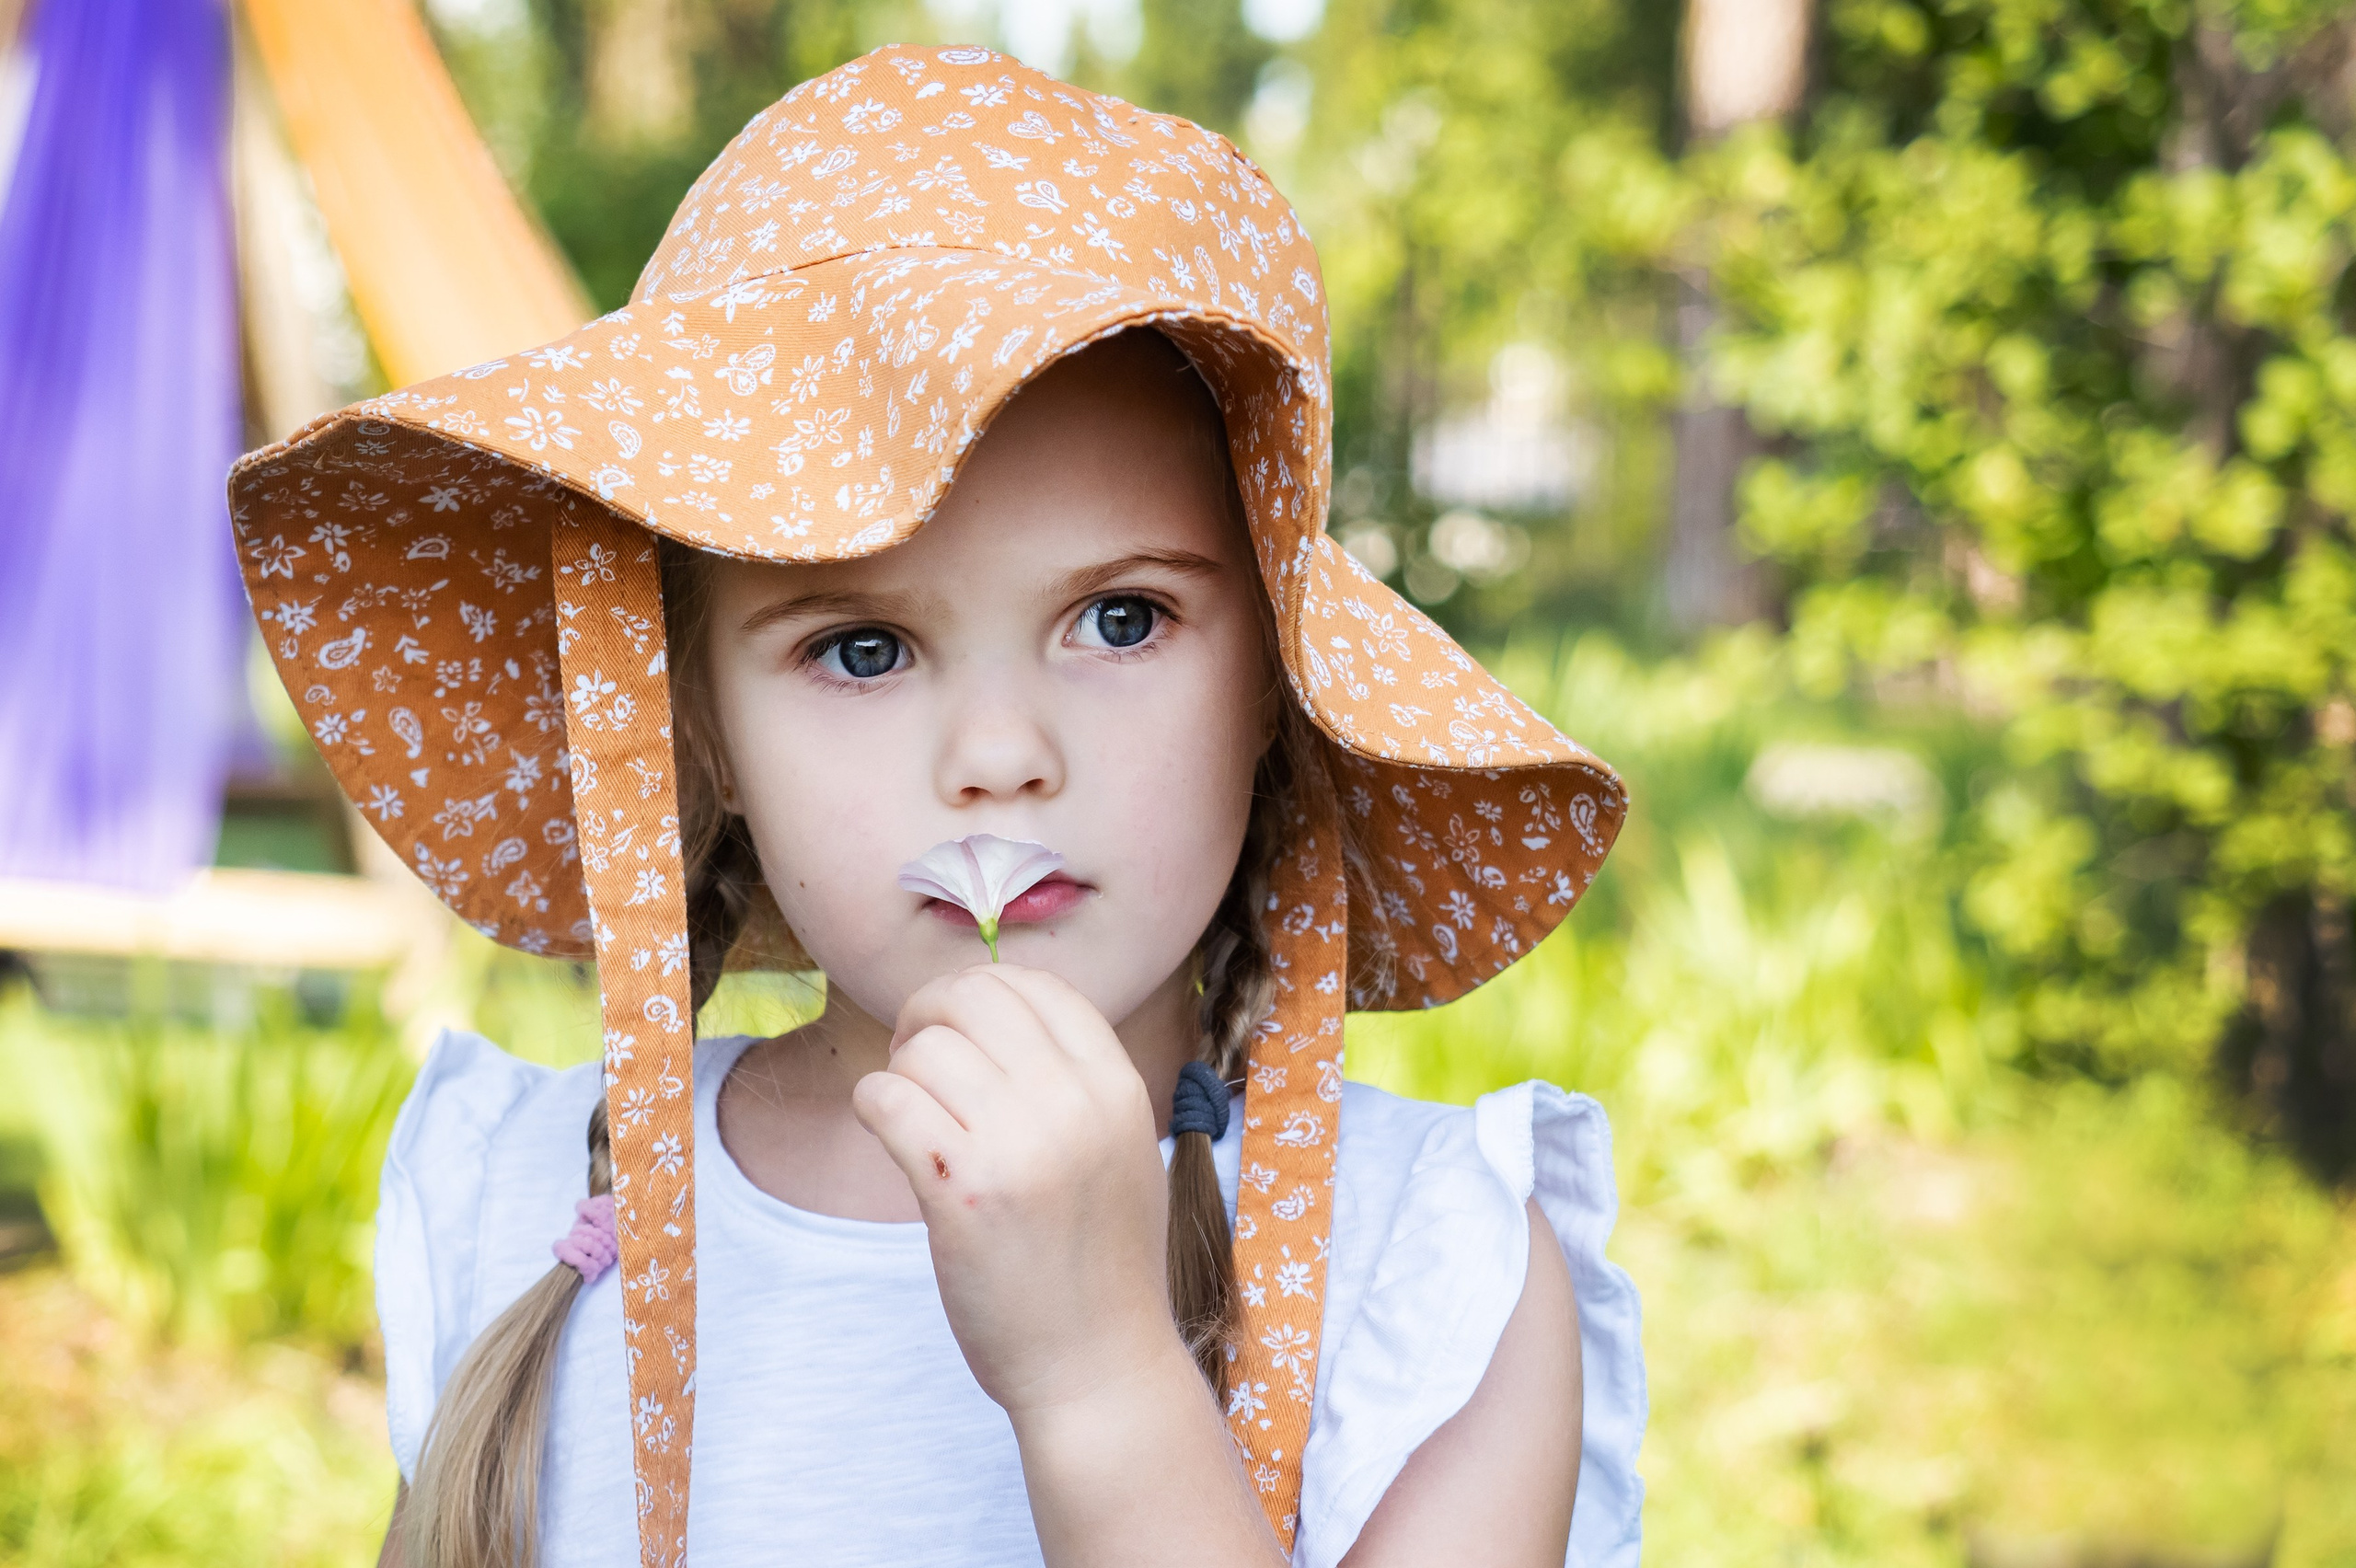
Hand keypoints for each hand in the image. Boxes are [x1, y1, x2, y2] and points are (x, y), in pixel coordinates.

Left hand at [850, 963, 1186, 1417]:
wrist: (1098, 1365)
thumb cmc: (1101, 1262)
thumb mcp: (1123, 1150)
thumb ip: (1077, 1083)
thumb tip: (1001, 1011)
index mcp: (1118, 1086)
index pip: (1038, 986)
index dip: (983, 993)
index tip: (958, 1028)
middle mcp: (1074, 1103)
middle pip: (974, 998)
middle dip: (928, 1015)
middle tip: (917, 1062)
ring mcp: (1019, 1145)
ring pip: (925, 1048)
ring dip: (902, 1071)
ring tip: (912, 1115)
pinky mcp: (960, 1192)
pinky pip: (888, 1099)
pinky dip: (875, 1107)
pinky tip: (891, 1138)